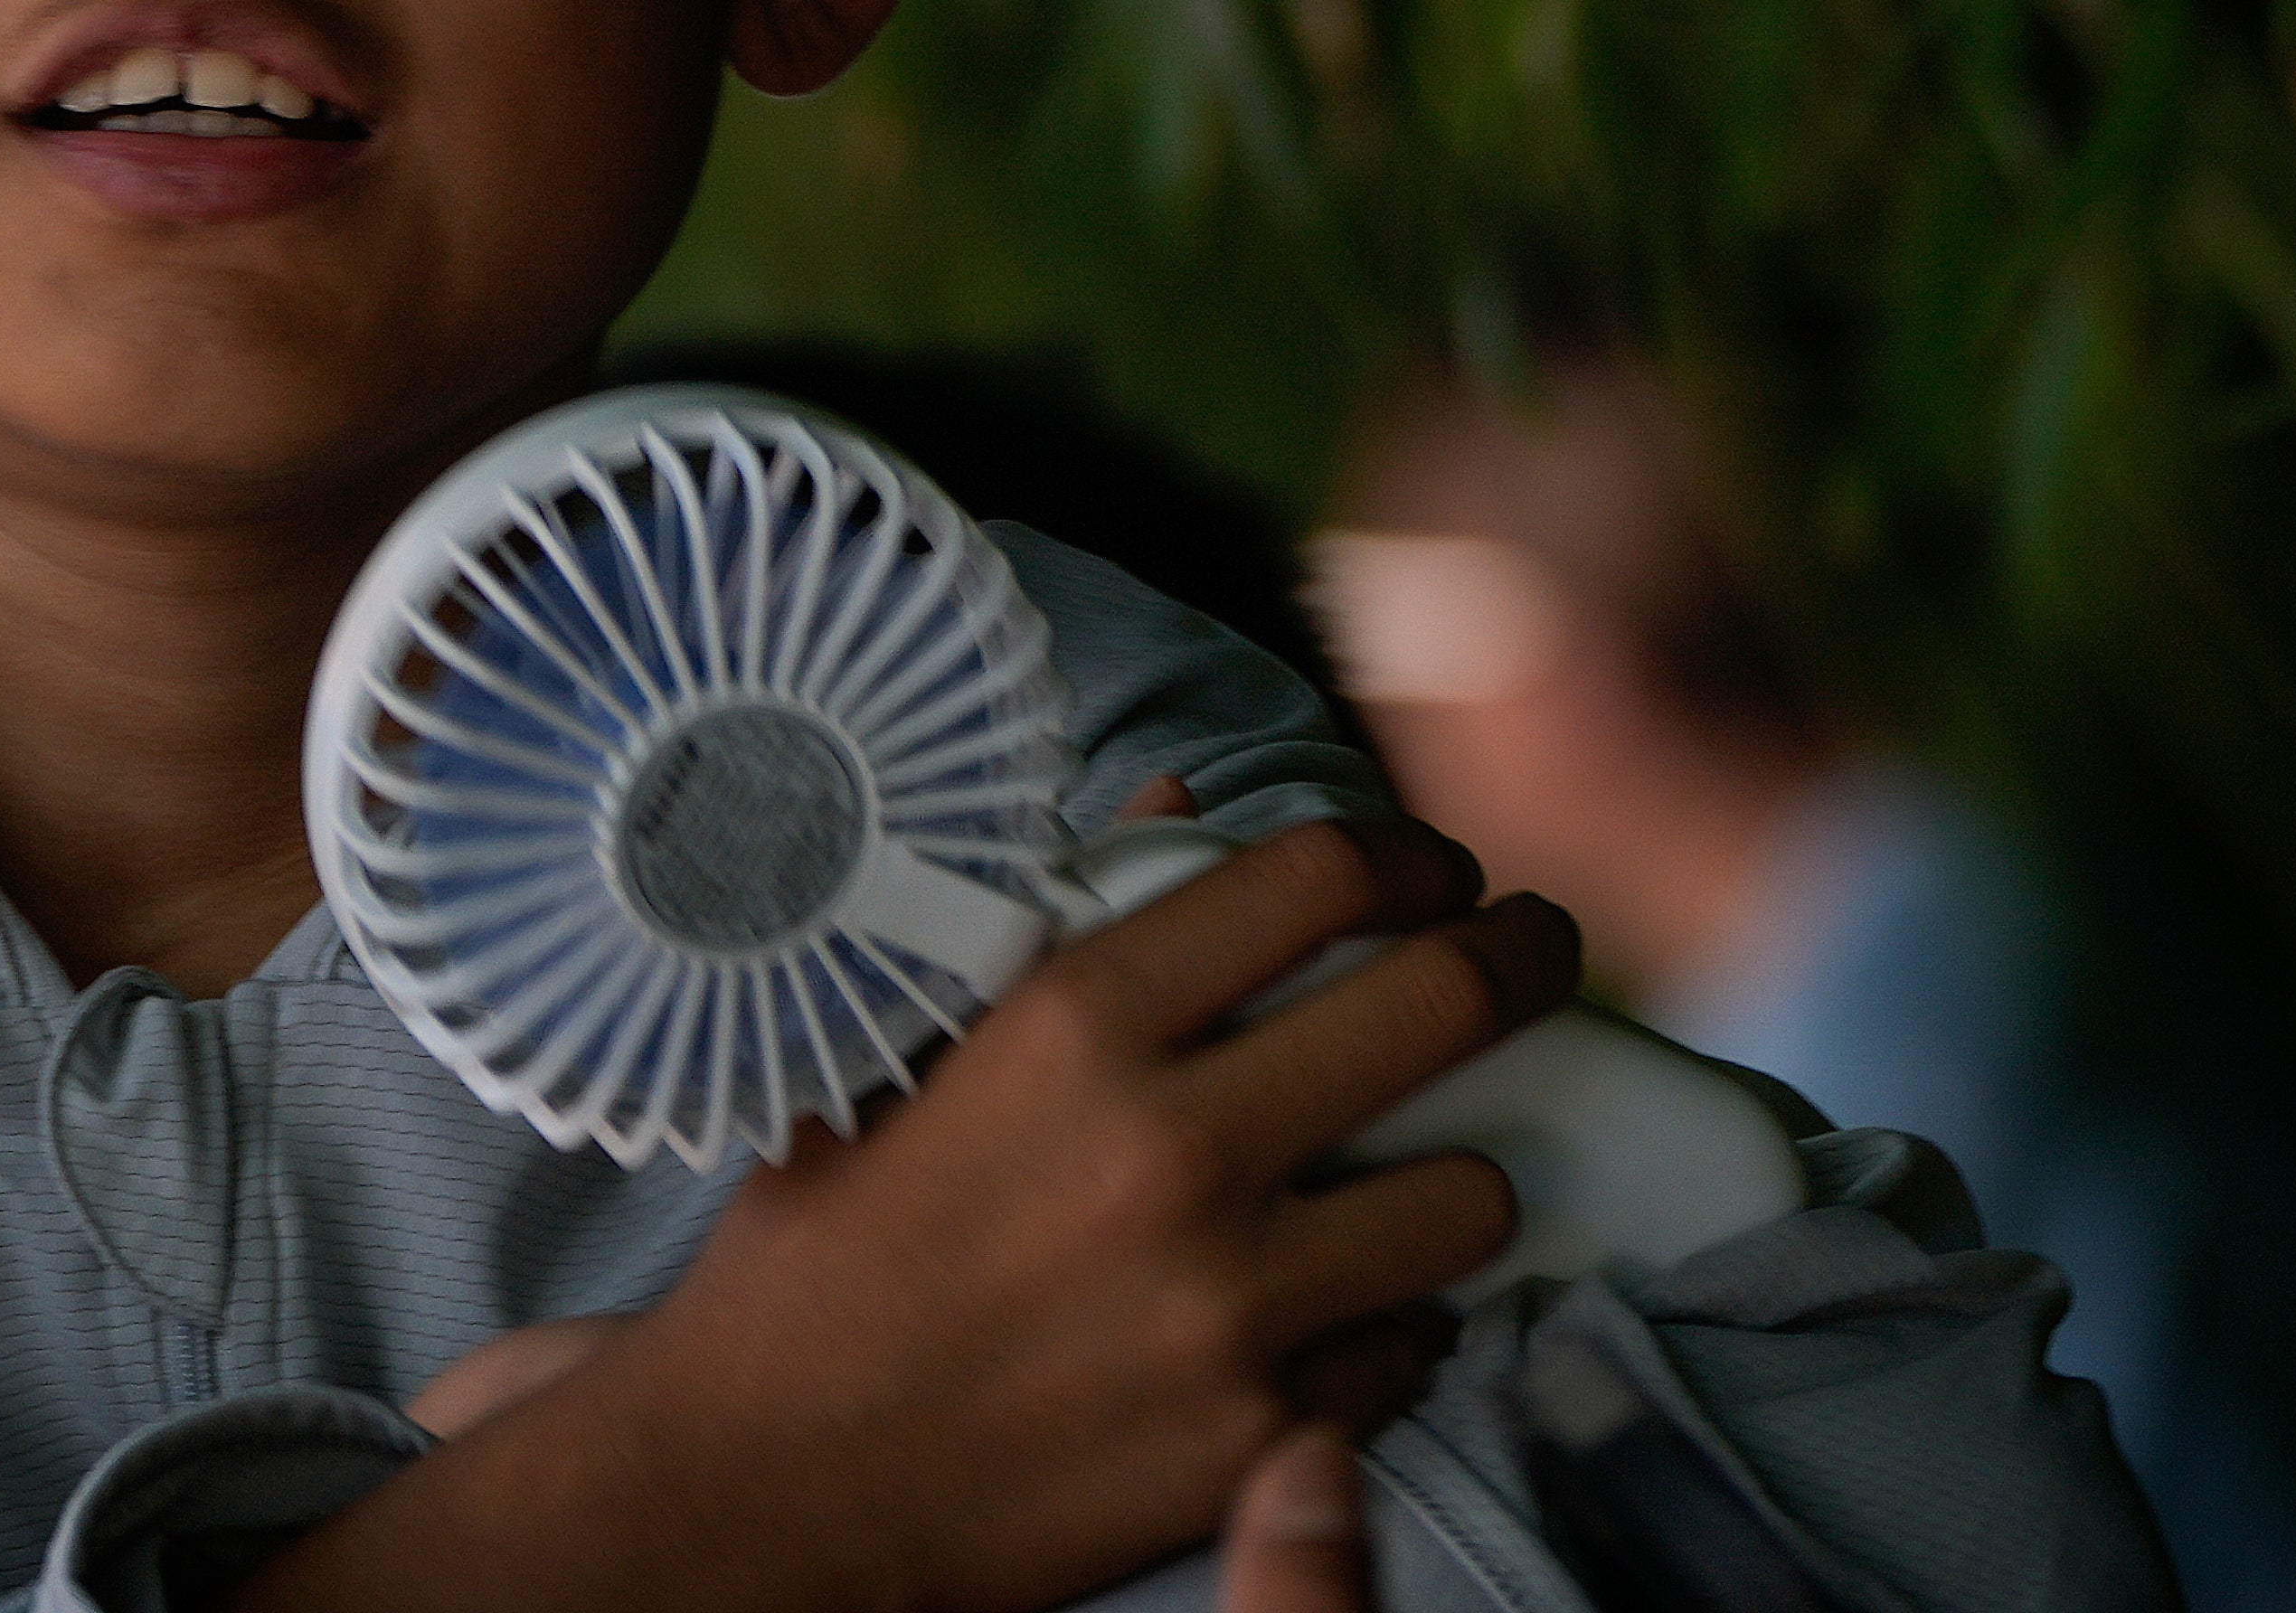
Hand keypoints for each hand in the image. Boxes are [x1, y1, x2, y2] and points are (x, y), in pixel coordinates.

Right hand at [246, 817, 1570, 1612]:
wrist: (771, 1484)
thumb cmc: (816, 1257)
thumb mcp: (900, 1060)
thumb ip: (1050, 930)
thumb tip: (1176, 811)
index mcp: (1069, 1029)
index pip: (1310, 880)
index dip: (1399, 855)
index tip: (1426, 872)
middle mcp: (1172, 1150)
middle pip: (1441, 1005)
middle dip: (1513, 959)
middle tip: (1524, 953)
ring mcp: (1232, 1303)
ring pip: (1468, 1197)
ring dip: (1454, 1173)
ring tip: (1415, 1172)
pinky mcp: (1263, 1434)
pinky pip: (1413, 1348)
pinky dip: (1389, 1325)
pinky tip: (1334, 1310)